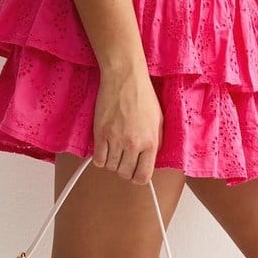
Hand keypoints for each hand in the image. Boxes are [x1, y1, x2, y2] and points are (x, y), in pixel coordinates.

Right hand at [92, 68, 163, 184]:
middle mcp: (133, 144)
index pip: (143, 176)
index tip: (135, 174)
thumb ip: (156, 143)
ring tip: (115, 149)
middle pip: (124, 173)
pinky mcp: (100, 133)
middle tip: (124, 159)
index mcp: (151, 142)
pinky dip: (100, 158)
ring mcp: (115, 139)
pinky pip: (98, 159)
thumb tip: (150, 160)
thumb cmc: (143, 96)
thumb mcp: (159, 121)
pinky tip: (104, 148)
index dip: (138, 178)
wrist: (125, 79)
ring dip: (112, 162)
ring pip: (110, 167)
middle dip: (124, 169)